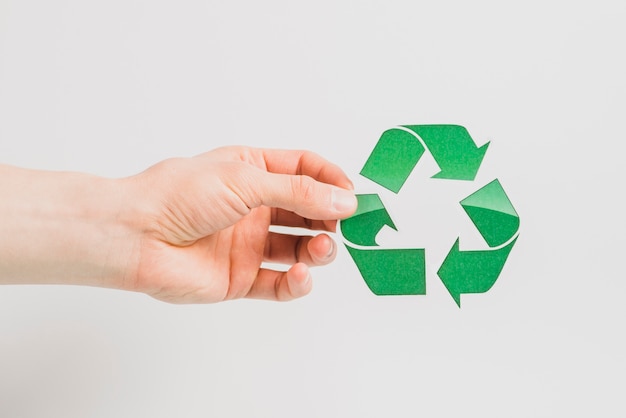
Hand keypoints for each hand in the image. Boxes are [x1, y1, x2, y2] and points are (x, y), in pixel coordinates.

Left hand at [121, 147, 356, 302]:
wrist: (136, 236)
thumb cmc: (179, 195)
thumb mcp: (246, 180)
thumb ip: (298, 192)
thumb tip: (345, 199)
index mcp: (252, 171)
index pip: (304, 170)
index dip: (331, 180)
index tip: (353, 194)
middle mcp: (253, 206)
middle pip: (307, 210)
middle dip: (331, 217)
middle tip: (347, 224)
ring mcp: (247, 243)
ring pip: (298, 248)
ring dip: (319, 249)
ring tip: (322, 248)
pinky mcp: (239, 277)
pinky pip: (278, 283)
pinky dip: (296, 283)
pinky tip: (301, 275)